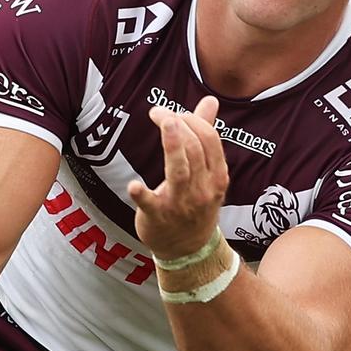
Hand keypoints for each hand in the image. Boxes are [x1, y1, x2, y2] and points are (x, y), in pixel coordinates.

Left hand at [128, 95, 228, 258]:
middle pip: (194, 150)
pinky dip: (142, 194)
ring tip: (163, 119)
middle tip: (159, 113)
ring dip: (172, 144)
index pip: (210, 140)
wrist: (190, 250)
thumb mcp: (209, 173)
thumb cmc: (197, 202)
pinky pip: (150, 203)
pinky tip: (134, 185)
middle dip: (177, 125)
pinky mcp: (158, 216)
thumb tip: (211, 100)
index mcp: (217, 176)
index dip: (193, 120)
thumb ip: (207, 133)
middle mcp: (203, 189)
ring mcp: (181, 204)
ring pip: (179, 170)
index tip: (174, 112)